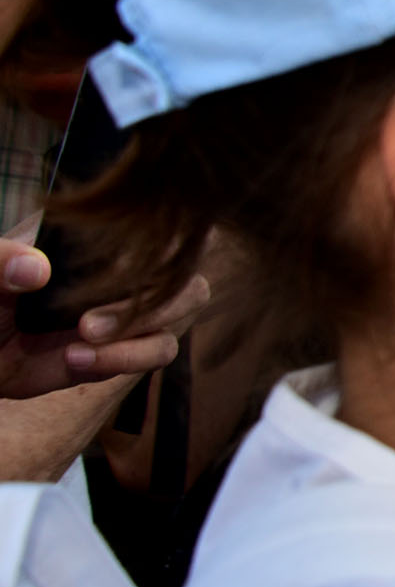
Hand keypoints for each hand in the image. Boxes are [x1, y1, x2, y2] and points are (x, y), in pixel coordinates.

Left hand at [0, 216, 211, 399]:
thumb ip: (2, 259)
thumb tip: (35, 267)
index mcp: (101, 237)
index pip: (156, 228)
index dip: (151, 247)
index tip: (111, 269)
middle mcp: (126, 272)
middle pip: (185, 274)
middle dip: (154, 299)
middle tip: (89, 321)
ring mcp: (127, 313)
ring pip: (179, 315)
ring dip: (137, 333)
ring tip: (83, 339)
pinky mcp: (121, 351)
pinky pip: (156, 352)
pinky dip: (123, 358)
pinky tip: (73, 358)